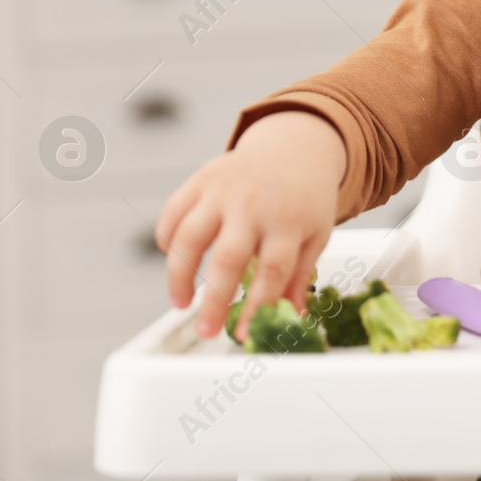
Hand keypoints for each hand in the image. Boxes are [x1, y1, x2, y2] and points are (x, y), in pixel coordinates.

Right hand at [154, 110, 346, 340]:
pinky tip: (172, 260)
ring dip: (178, 275)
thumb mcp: (315, 234)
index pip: (272, 271)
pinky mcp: (201, 179)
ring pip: (189, 236)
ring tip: (180, 302)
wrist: (293, 147)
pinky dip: (166, 239)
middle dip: (213, 300)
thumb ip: (299, 276)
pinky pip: (173, 212)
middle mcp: (254, 204)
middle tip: (205, 331)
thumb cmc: (304, 199)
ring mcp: (224, 190)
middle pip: (228, 258)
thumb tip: (290, 318)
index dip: (256, 307)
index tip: (242, 334)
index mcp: (289, 220)